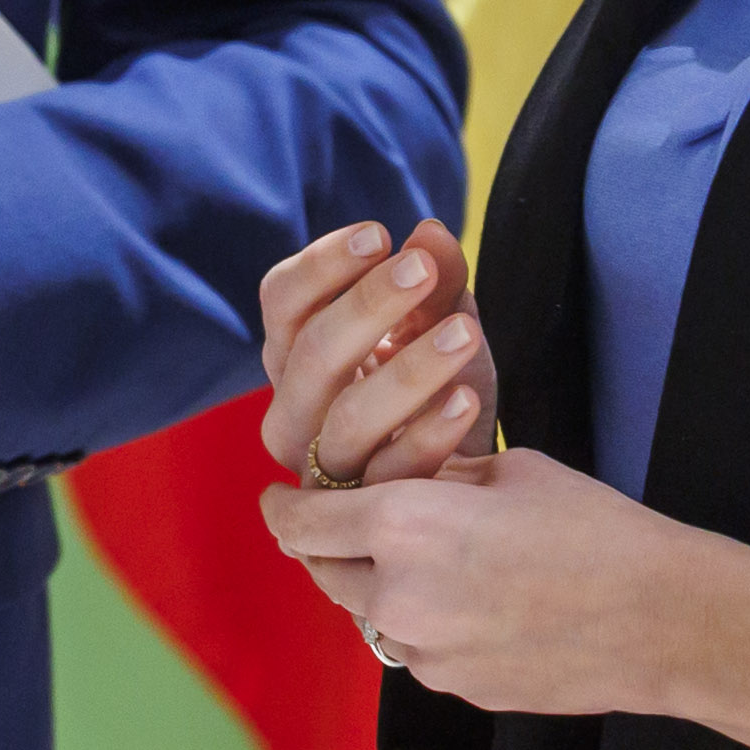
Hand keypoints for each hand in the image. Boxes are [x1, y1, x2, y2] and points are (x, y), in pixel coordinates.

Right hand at [257, 220, 495, 490]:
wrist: (462, 490)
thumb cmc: (439, 398)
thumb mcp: (445, 330)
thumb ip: (438, 283)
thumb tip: (433, 231)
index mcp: (296, 358)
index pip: (282, 302)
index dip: (322, 265)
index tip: (379, 234)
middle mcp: (291, 413)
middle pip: (310, 354)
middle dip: (366, 306)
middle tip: (421, 269)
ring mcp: (319, 471)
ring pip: (345, 419)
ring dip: (407, 372)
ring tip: (465, 332)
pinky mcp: (359, 518)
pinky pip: (388, 477)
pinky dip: (429, 435)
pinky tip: (467, 399)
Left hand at [263, 451, 749, 749]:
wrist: (662, 619)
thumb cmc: (594, 527)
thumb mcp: (509, 471)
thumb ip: (438, 478)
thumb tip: (405, 480)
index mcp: (403, 525)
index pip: (301, 522)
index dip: (282, 509)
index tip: (277, 501)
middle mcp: (397, 595)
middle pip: (321, 573)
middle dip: (325, 547)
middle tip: (340, 524)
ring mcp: (424, 652)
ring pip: (368, 614)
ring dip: (376, 587)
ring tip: (423, 562)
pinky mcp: (455, 688)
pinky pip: (413, 649)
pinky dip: (421, 624)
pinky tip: (471, 602)